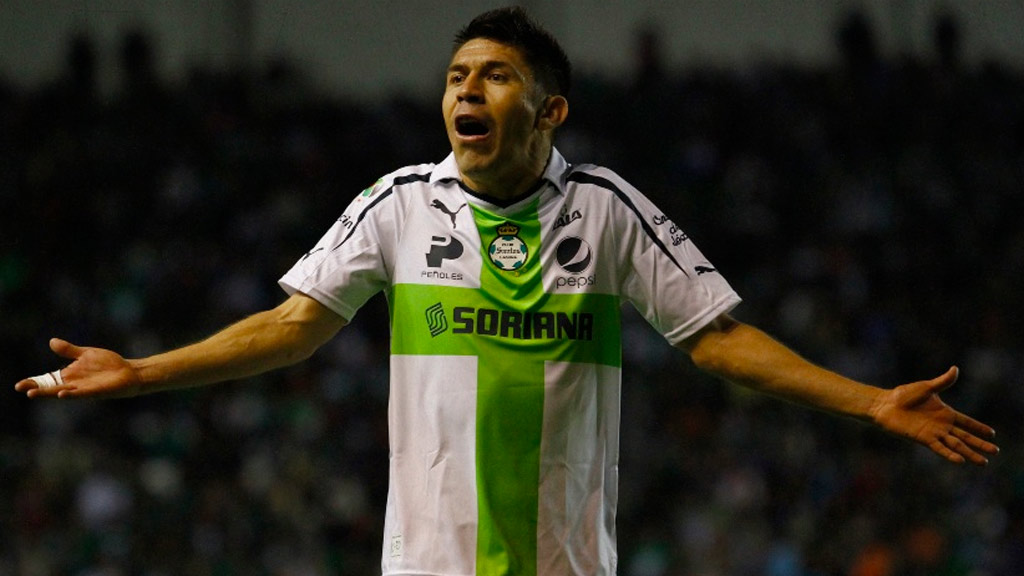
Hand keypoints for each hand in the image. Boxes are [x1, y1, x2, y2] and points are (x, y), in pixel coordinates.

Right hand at [15, 338, 141, 398]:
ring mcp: (84, 388)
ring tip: (33, 394)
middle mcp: (73, 384)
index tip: (20, 385)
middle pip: (51, 388)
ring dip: (49, 393)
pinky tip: (61, 394)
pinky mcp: (95, 391)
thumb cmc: (108, 364)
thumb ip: (69, 350)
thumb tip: (51, 341)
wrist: (129, 372)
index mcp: (69, 375)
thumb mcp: (86, 354)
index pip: (47, 380)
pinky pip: (81, 394)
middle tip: (22, 388)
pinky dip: (71, 394)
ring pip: (62, 393)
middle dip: (36, 389)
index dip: (34, 382)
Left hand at [869, 367, 998, 465]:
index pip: (967, 422)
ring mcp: (934, 433)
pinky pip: (940, 448)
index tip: (993, 434)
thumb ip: (942, 382)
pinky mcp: (924, 438)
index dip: (979, 427)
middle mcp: (942, 425)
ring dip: (970, 453)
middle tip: (995, 451)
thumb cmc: (904, 395)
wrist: (886, 404)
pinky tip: (961, 460)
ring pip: (956, 445)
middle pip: (966, 436)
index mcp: (945, 413)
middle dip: (980, 444)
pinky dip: (950, 454)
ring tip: (984, 462)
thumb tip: (955, 369)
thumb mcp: (926, 387)